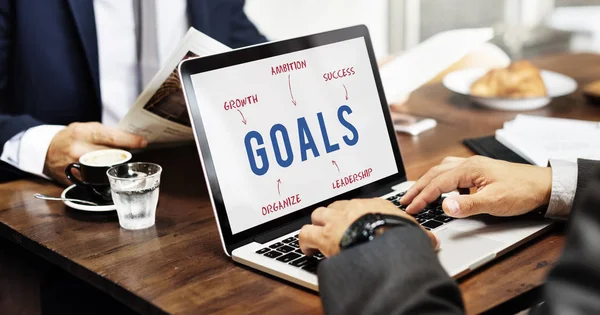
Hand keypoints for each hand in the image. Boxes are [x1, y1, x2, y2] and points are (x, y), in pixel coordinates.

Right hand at [44, 122, 146, 184]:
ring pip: (105, 170)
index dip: (129, 140)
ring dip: (116, 168)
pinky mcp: (74, 180)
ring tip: (120, 163)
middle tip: (132, 154)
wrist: (46, 150)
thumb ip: (106, 133)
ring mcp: (75, 167)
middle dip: (124, 156)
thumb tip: (131, 139)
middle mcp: (78, 150)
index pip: (110, 137)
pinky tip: (108, 173)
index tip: (143, 142)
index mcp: (82, 133)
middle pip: (111, 156)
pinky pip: (95, 181)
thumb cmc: (72, 137)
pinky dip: (105, 178)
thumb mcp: (87, 128)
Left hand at [298, 198, 438, 257]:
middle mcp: (353, 208)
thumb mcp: (415, 234)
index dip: (355, 215)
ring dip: (316, 226)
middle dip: (332, 217)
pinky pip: (305, 234)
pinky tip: (307, 250)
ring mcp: (337, 221)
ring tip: (317, 237)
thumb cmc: (401, 239)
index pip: (360, 205)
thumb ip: (420, 235)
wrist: (387, 246)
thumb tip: (433, 241)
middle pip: (336, 206)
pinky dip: (304, 242)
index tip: (354, 222)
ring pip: (318, 215)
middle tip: (333, 229)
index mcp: (375, 205)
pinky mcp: (324, 236)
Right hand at [400, 156, 551, 217]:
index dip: (422, 197)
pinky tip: (440, 186)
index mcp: (469, 169)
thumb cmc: (522, 191)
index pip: (437, 184)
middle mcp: (468, 164)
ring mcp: (473, 167)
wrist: (544, 185)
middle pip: (435, 174)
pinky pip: (451, 171)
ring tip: (415, 193)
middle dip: (417, 188)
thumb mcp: (495, 202)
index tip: (410, 209)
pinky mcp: (478, 172)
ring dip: (426, 181)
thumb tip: (445, 206)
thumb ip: (468, 205)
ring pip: (441, 171)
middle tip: (404, 201)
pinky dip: (439, 179)